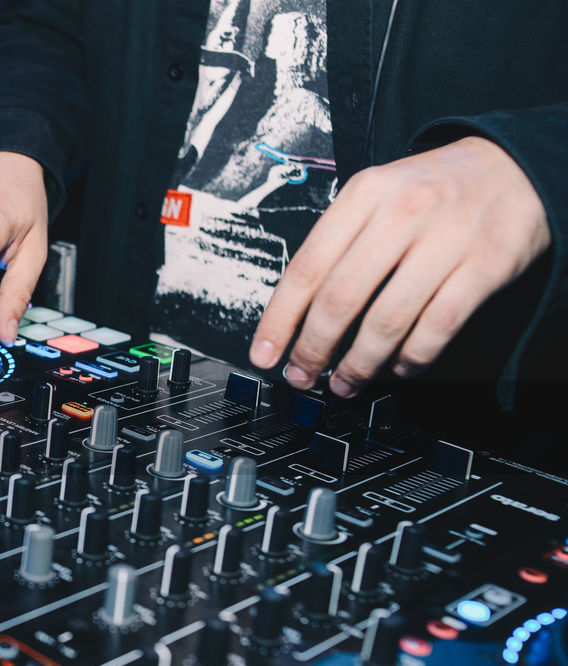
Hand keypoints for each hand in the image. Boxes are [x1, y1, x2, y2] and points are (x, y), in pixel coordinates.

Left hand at [249, 136, 550, 396]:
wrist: (514, 167)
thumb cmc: (434, 188)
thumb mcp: (378, 193)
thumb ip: (338, 242)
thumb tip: (294, 311)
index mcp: (365, 194)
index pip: (306, 267)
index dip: (280, 320)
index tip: (264, 354)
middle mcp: (402, 213)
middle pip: (340, 299)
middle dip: (313, 349)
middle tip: (302, 376)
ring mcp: (446, 240)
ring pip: (386, 321)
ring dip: (359, 365)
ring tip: (345, 383)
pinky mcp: (485, 266)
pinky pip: (437, 327)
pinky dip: (412, 358)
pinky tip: (398, 368)